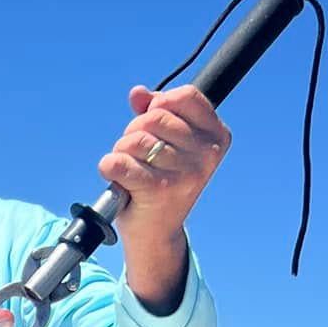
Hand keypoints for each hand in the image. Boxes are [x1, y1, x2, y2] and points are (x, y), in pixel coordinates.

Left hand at [99, 85, 230, 310]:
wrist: (156, 232)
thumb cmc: (161, 182)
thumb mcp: (167, 143)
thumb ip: (154, 112)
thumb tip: (138, 93)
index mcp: (217, 137)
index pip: (184, 96)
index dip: (159, 104)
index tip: (154, 125)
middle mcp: (207, 154)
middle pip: (154, 116)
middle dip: (134, 131)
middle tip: (137, 155)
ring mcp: (185, 172)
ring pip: (135, 139)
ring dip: (121, 151)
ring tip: (130, 169)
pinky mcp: (159, 189)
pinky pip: (119, 162)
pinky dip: (110, 166)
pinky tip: (116, 177)